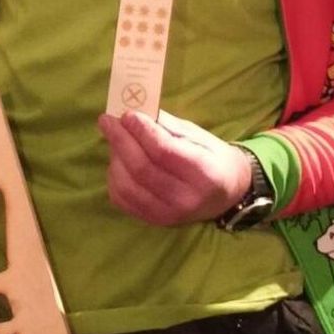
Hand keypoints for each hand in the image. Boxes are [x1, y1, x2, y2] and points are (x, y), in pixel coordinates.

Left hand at [97, 109, 250, 225]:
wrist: (226, 195)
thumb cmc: (212, 158)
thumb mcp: (198, 136)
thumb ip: (166, 126)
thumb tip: (133, 112)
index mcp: (205, 174)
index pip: (164, 152)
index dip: (141, 131)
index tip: (127, 114)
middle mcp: (186, 199)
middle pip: (142, 168)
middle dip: (120, 140)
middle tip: (107, 120)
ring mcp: (168, 215)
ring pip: (127, 185)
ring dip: (115, 158)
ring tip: (116, 139)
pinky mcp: (154, 221)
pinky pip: (122, 199)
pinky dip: (114, 177)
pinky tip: (119, 162)